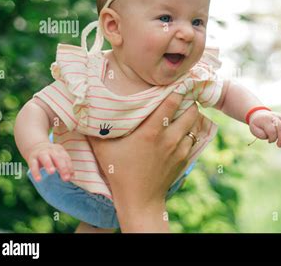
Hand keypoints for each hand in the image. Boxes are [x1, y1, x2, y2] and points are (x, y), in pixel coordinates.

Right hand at [27, 142, 73, 181]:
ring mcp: (41, 153)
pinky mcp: (32, 158)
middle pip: (58, 158)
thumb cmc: (50, 156)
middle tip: (66, 178)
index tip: (71, 177)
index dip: (69, 167)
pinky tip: (39, 179)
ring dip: (49, 165)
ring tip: (52, 172)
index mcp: (59, 150)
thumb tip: (72, 176)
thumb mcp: (58, 158)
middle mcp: (51, 150)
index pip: (66, 158)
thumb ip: (65, 166)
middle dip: (63, 168)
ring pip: (45, 158)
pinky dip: (36, 172)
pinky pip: (33, 165)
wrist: (35, 146)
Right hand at [87, 92, 201, 231]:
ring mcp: (179, 149)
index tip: (178, 80)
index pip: (171, 102)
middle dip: (189, 99)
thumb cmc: (119, 173)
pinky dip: (192, 130)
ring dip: (192, 114)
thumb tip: (86, 111)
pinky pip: (193, 138)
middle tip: (185, 92)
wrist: (139, 200)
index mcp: (151, 132)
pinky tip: (185, 127)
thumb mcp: (103, 150)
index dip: (177, 89)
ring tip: (186, 106)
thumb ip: (96, 130)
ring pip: (194, 124)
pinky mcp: (184, 159)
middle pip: (191, 110)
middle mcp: (169, 138)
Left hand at [248, 110, 280, 147]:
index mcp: (265, 120)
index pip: (271, 130)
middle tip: (280, 145)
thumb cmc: (257, 124)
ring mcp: (280, 116)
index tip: (269, 142)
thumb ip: (261, 134)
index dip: (271, 138)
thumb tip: (270, 137)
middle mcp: (274, 117)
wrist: (258, 114)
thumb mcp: (254, 129)